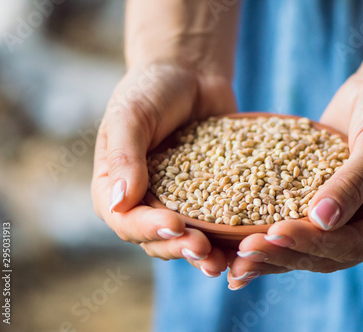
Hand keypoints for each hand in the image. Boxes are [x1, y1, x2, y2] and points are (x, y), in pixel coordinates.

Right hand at [91, 63, 235, 276]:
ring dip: (204, 253)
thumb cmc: (152, 89)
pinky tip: (245, 243)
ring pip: (187, 239)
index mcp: (117, 188)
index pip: (126, 220)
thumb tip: (118, 201)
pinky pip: (216, 222)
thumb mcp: (131, 116)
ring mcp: (179, 202)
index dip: (148, 229)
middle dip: (180, 247)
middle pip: (157, 239)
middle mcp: (146, 202)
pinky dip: (227, 236)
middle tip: (203, 250)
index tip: (174, 225)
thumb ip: (124, 157)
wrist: (190, 74)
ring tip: (222, 262)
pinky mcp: (209, 197)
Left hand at [228, 66, 362, 288]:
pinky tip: (234, 240)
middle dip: (282, 254)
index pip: (350, 244)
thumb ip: (352, 183)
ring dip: (268, 252)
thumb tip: (320, 220)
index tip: (276, 234)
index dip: (312, 242)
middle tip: (242, 254)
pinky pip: (292, 220)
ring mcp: (344, 221)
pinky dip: (266, 230)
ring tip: (231, 261)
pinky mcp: (319, 205)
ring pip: (303, 246)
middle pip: (322, 255)